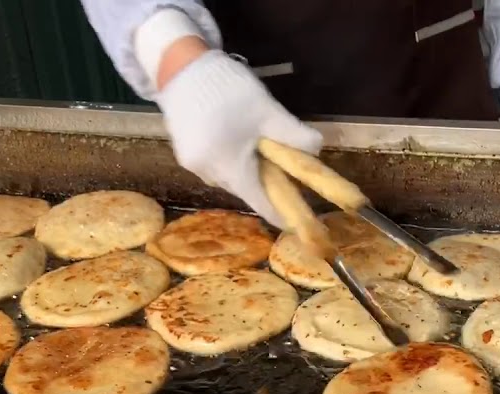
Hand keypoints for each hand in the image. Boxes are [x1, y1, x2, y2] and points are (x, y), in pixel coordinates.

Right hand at [154, 48, 322, 226]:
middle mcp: (207, 172)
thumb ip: (293, 134)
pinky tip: (234, 140)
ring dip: (245, 170)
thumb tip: (317, 150)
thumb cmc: (228, 89)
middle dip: (264, 185)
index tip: (296, 222)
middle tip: (282, 172)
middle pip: (244, 188)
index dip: (279, 212)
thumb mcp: (267, 110)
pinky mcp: (183, 154)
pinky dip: (229, 160)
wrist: (182, 66)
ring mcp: (191, 164)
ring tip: (256, 149)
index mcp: (228, 165)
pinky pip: (214, 166)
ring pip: (228, 177)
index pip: (259, 201)